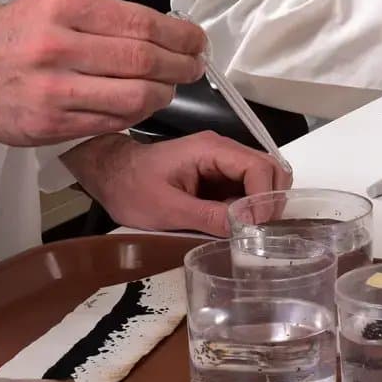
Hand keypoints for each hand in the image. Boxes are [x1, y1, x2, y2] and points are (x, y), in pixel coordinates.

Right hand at [0, 0, 205, 144]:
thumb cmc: (6, 36)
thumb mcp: (50, 5)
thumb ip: (103, 18)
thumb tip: (162, 32)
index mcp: (61, 8)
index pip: (140, 23)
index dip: (179, 35)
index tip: (195, 40)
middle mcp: (57, 47)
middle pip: (143, 60)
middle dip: (180, 65)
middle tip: (194, 65)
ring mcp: (53, 90)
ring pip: (133, 97)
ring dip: (163, 93)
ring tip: (171, 87)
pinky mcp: (50, 124)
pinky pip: (111, 122)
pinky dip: (135, 114)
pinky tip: (141, 105)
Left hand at [62, 132, 292, 234]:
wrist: (111, 175)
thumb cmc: (132, 188)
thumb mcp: (166, 209)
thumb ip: (207, 217)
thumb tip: (244, 228)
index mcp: (211, 150)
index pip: (257, 167)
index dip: (264, 198)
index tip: (257, 228)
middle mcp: (223, 150)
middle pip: (269, 168)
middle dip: (270, 200)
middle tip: (260, 231)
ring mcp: (223, 162)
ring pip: (263, 177)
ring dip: (263, 203)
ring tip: (250, 229)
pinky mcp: (220, 175)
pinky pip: (247, 187)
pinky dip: (252, 206)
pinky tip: (239, 225)